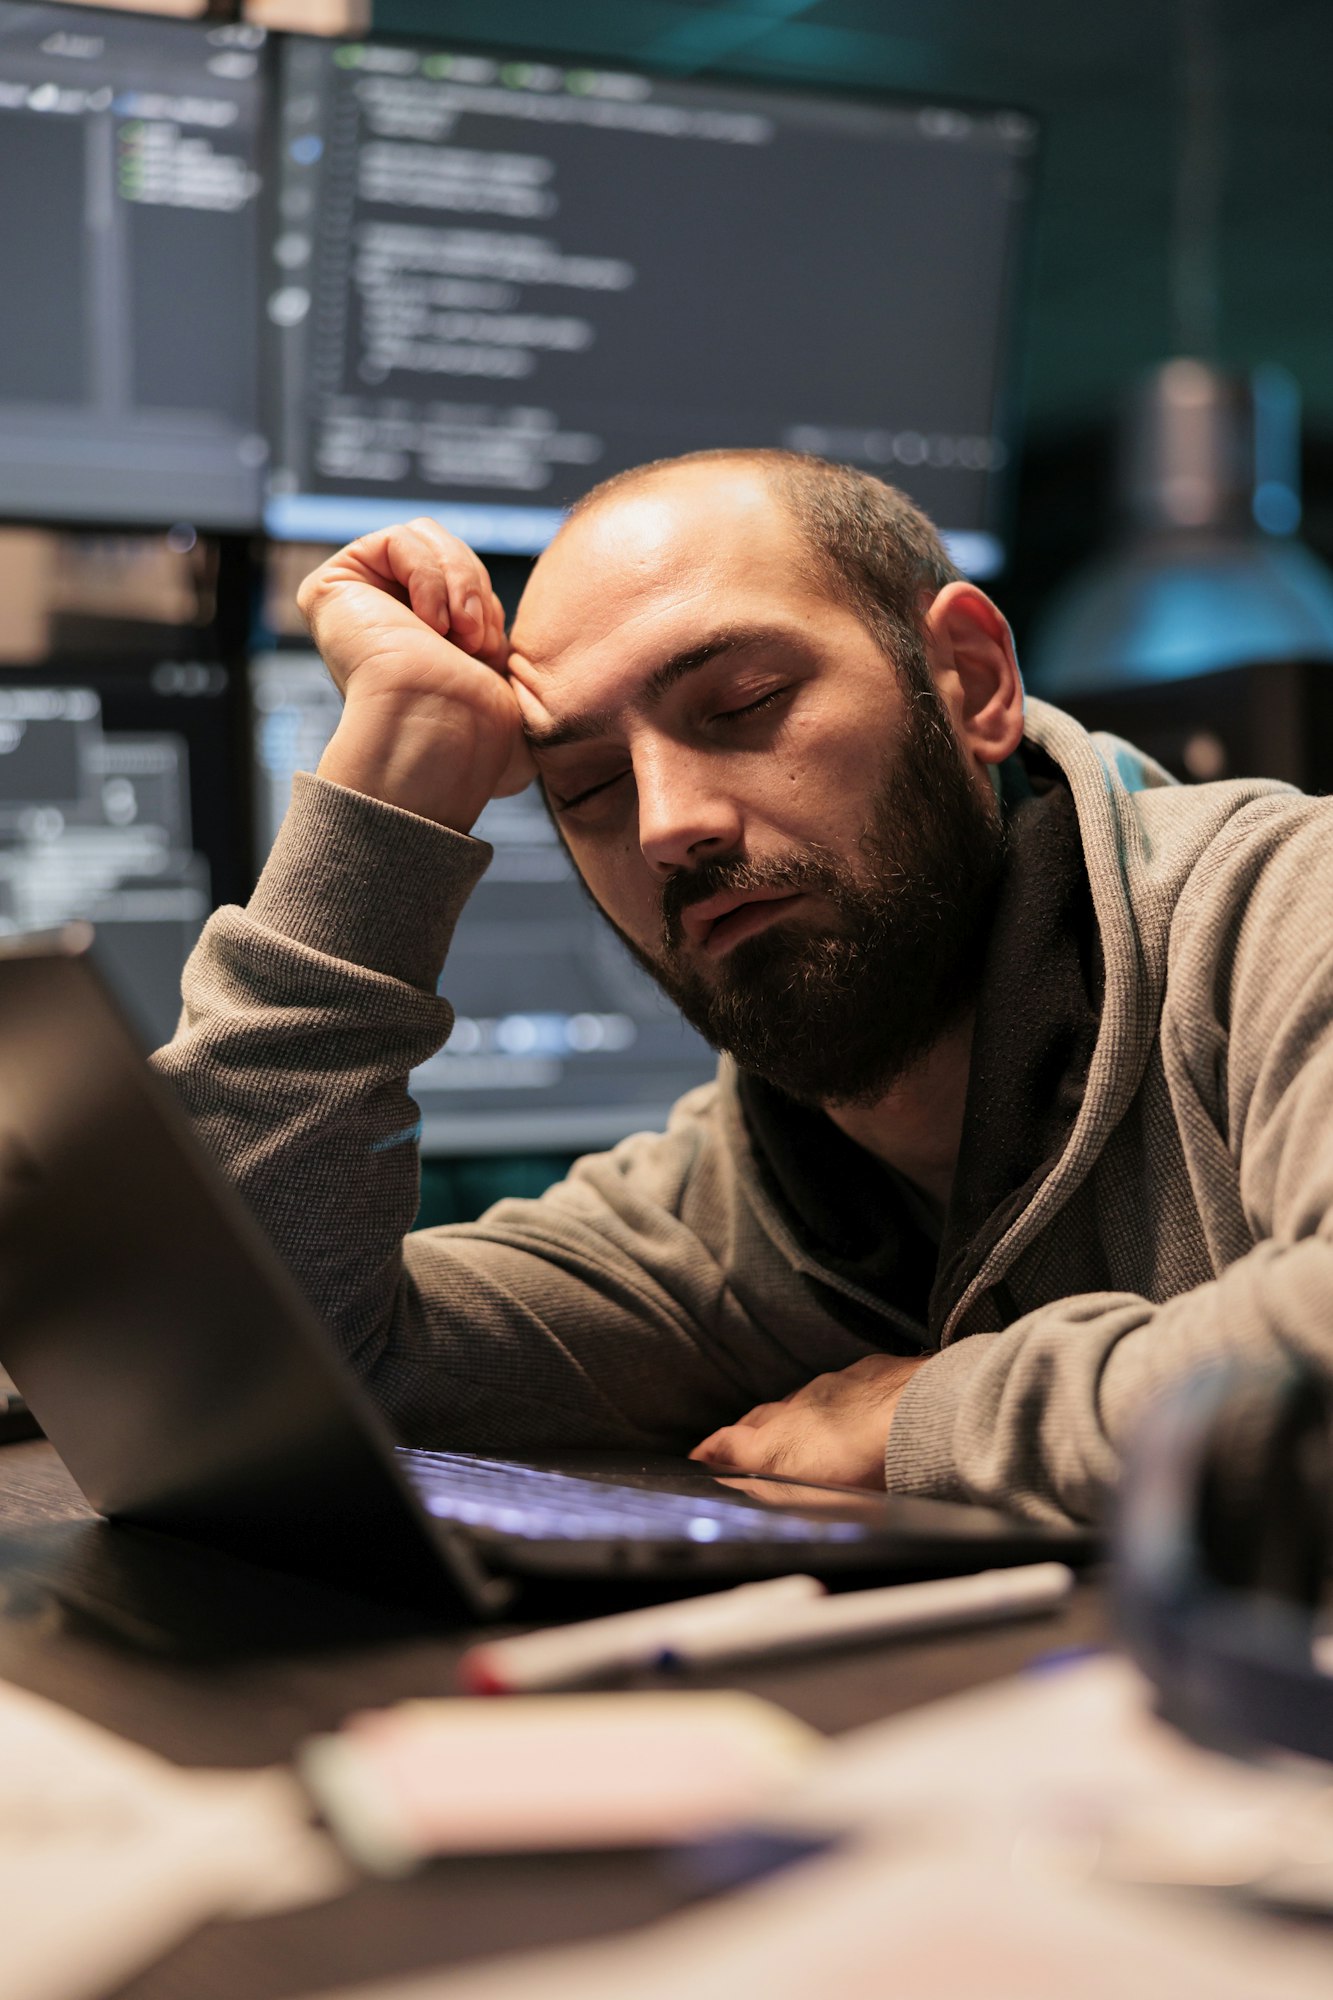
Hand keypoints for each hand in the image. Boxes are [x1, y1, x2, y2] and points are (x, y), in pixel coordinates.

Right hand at [298, 517, 535, 832]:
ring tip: (457, 635)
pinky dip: (429, 578)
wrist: (445, 734)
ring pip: (424, 536)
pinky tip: (429, 625)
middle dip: (472, 588)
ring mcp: (352, 600)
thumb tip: (483, 624)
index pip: (460, 573)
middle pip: (443, 546)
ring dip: (457, 584)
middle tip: (473, 641)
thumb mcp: (492, 658)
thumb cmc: (475, 722)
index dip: (483, 600)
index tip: (486, 648)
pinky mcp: (331, 586)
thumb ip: (480, 623)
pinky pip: (398, 540)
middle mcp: (378, 613)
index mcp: (413, 632)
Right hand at [689, 1354, 928, 1489]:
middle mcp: (795, 1409)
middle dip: (746, 1433)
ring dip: (793, 1418)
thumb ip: (774, 1497)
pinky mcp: (866, 1373)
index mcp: (776, 1446)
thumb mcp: (814, 1504)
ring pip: (800, 1402)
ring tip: (797, 1435)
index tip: (700, 1458)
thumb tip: (741, 1492)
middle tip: (741, 1447)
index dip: (710, 1453)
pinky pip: (840, 1387)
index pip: (726, 1445)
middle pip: (759, 1419)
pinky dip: (835, 1402)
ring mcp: (831, 1386)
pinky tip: (849, 1414)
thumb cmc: (870, 1471)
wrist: (922, 1418)